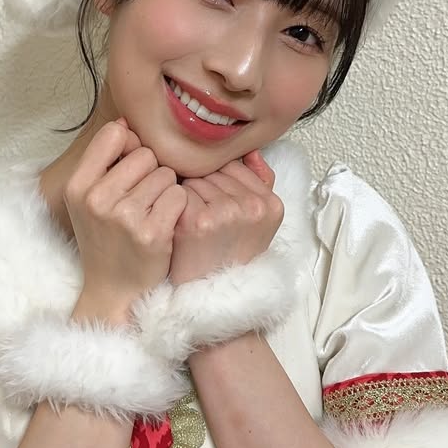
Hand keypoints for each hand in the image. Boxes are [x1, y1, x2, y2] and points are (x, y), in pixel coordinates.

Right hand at [65, 119, 187, 321]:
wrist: (113, 290)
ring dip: (166, 190)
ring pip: (166, 174)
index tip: (129, 170)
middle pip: (146, 154)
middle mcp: (97, 199)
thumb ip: (104, 161)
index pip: (114, 134)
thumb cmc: (106, 238)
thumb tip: (126, 124)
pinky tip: (166, 223)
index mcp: (78, 186)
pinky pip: (180, 196)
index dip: (130, 147)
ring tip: (152, 213)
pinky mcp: (152, 233)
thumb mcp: (89, 199)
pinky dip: (179, 207)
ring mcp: (124, 217)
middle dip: (151, 173)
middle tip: (141, 201)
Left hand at [168, 150, 283, 286]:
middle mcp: (252, 207)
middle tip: (203, 215)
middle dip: (203, 187)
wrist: (211, 295)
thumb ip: (260, 182)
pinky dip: (175, 206)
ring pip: (195, 179)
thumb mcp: (257, 221)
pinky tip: (181, 225)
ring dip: (187, 195)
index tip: (216, 205)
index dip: (219, 183)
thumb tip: (251, 152)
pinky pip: (180, 192)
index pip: (235, 166)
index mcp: (271, 204)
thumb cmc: (231, 255)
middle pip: (214, 170)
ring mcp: (225, 213)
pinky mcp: (197, 221)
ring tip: (193, 221)